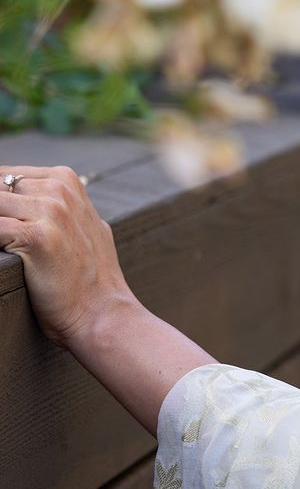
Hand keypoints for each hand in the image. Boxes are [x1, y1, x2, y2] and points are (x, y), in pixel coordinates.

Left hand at [0, 165, 135, 347]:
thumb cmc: (87, 276)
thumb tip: (22, 196)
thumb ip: (58, 204)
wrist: (101, 312)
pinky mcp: (37, 237)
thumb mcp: (82, 225)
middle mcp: (59, 189)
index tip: (5, 229)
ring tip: (5, 248)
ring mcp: (50, 211)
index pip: (6, 176)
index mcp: (66, 180)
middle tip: (5, 239)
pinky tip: (4, 258)